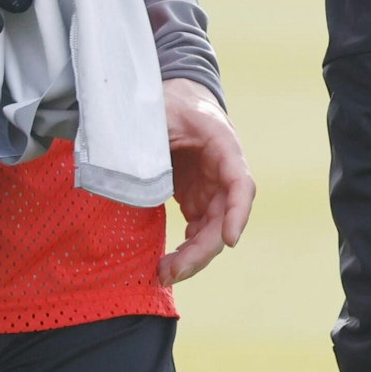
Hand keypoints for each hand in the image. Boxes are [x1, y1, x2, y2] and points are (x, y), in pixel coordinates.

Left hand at [156, 80, 254, 285]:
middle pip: (225, 218)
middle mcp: (224, 172)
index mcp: (222, 145)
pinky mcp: (197, 198)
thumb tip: (129, 171)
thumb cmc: (169, 100)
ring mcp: (212, 188)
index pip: (240, 184)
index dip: (237, 214)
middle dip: (203, 250)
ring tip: (164, 274)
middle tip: (172, 271)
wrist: (175, 97)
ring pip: (213, 231)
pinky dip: (186, 250)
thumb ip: (151, 138)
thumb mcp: (159, 112)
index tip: (229, 241)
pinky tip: (167, 265)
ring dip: (193, 256)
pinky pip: (198, 231)